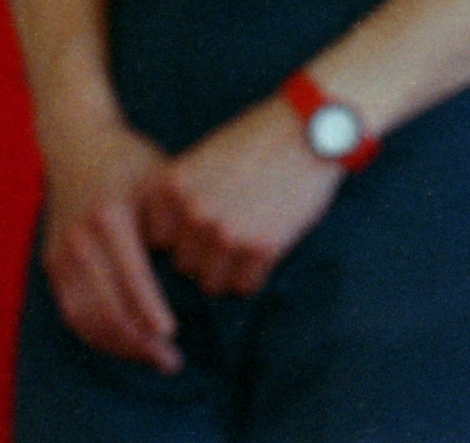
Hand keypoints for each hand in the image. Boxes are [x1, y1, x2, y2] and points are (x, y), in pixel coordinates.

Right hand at [37, 123, 182, 372]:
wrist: (76, 145)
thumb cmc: (130, 162)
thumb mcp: (159, 180)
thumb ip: (175, 221)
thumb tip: (200, 269)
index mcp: (108, 217)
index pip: (130, 277)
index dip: (149, 311)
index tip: (171, 336)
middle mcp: (78, 239)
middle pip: (107, 306)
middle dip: (139, 341)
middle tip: (170, 361)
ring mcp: (60, 254)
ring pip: (87, 318)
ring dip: (119, 346)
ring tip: (152, 359)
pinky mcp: (51, 265)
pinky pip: (73, 313)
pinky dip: (98, 337)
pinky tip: (124, 347)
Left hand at [145, 96, 343, 297]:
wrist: (310, 129)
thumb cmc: (259, 138)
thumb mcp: (205, 156)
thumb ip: (185, 194)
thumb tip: (170, 237)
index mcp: (173, 186)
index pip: (159, 240)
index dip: (181, 238)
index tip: (199, 231)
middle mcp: (193, 212)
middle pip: (184, 265)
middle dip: (204, 257)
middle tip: (229, 241)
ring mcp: (226, 232)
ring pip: (211, 283)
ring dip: (227, 273)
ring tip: (243, 253)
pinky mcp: (261, 247)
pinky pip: (244, 286)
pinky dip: (253, 276)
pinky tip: (263, 256)